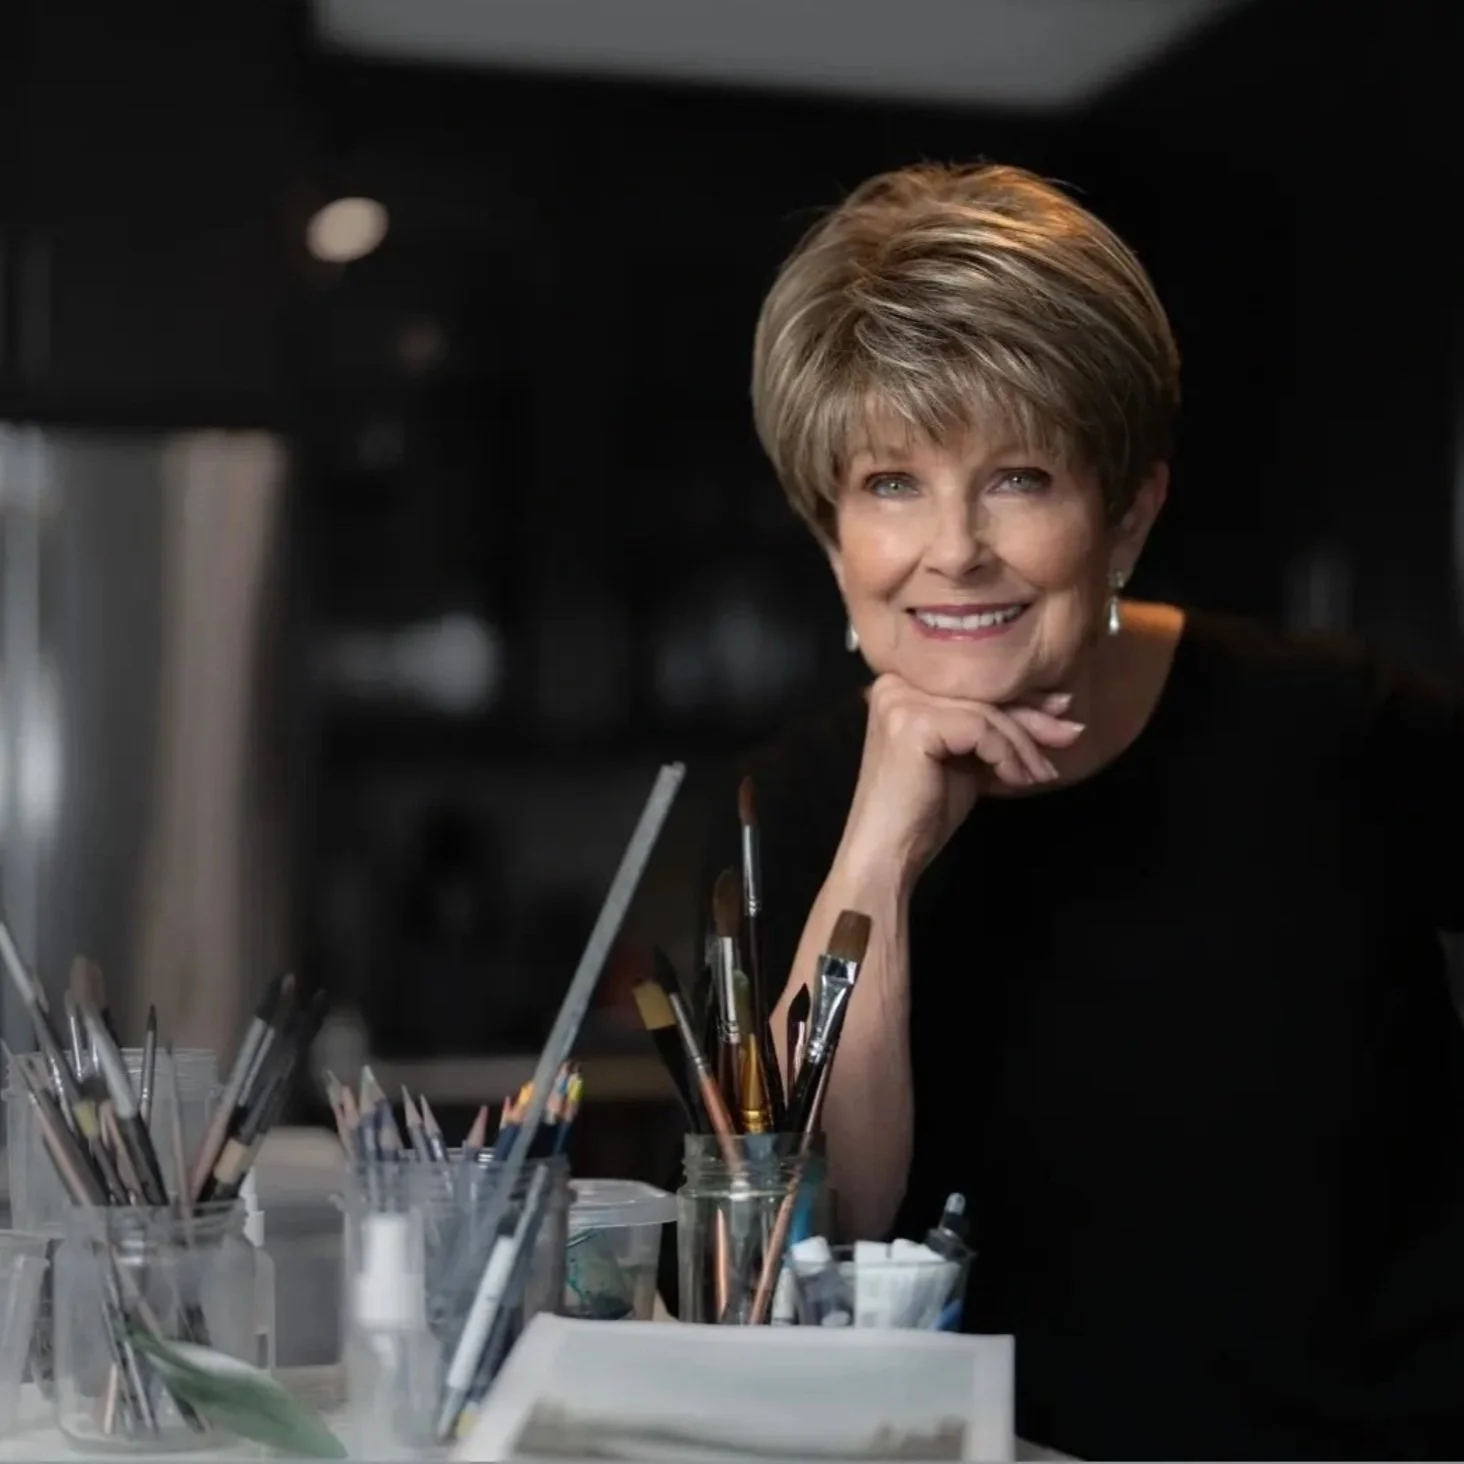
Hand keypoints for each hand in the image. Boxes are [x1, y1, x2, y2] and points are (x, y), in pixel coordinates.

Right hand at [838, 674, 1085, 884]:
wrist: (887, 853)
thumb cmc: (924, 811)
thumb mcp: (969, 758)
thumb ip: (998, 730)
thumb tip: (1059, 708)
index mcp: (904, 684)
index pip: (974, 683)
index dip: (1021, 697)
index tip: (1061, 711)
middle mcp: (897, 684)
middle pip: (982, 694)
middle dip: (1033, 718)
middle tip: (1072, 735)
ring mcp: (902, 702)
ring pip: (986, 713)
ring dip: (1024, 746)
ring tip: (1044, 773)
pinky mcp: (913, 724)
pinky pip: (980, 731)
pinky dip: (1006, 756)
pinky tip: (1017, 780)